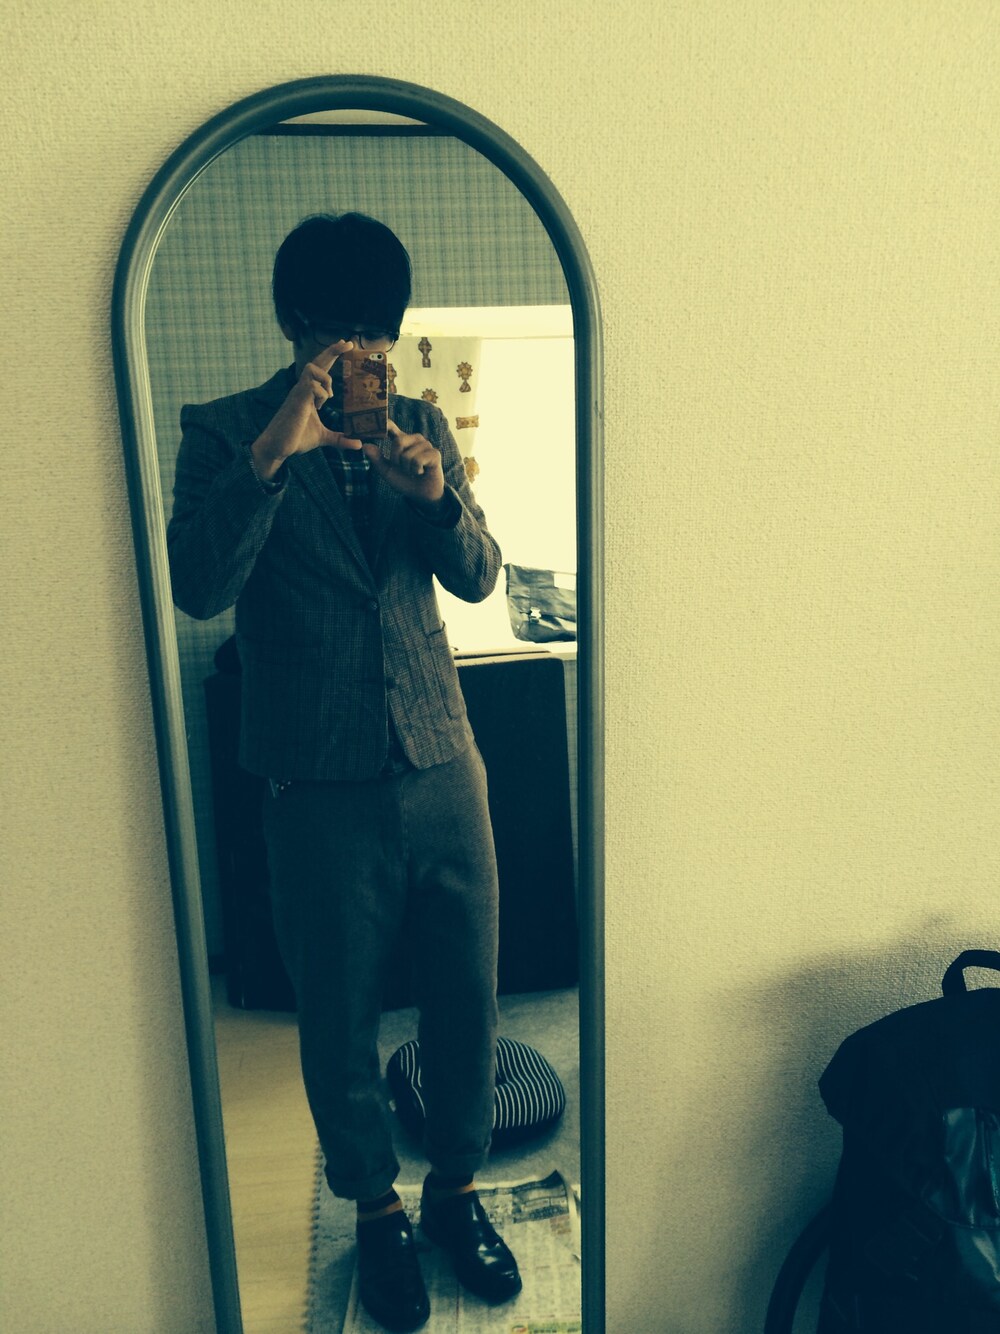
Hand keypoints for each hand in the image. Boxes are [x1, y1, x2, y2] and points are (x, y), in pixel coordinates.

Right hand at [251, 341, 361, 479]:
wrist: (277, 447)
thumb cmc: (296, 439)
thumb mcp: (323, 438)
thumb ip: (340, 439)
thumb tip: (358, 444)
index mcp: (308, 393)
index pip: (320, 369)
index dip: (331, 355)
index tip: (345, 345)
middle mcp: (302, 389)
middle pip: (316, 361)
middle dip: (332, 350)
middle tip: (347, 342)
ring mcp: (299, 393)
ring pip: (312, 368)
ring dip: (325, 378)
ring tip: (329, 396)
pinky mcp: (297, 401)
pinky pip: (311, 386)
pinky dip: (321, 394)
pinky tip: (319, 407)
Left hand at [362, 419, 445, 509]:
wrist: (421, 494)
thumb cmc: (405, 480)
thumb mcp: (387, 471)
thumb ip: (377, 459)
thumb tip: (365, 446)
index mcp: (402, 439)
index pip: (391, 426)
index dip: (383, 422)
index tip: (375, 421)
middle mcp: (414, 439)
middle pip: (398, 442)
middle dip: (396, 460)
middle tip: (404, 468)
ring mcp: (425, 445)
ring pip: (407, 454)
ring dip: (407, 468)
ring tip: (414, 471)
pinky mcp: (434, 453)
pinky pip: (417, 460)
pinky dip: (416, 470)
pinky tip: (421, 472)